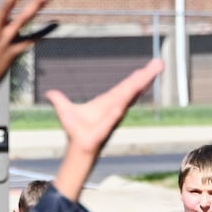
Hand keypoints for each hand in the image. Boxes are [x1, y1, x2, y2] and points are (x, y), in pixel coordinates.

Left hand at [48, 58, 163, 200]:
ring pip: (128, 98)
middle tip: (160, 63)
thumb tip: (51, 93)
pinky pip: (114, 115)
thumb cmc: (76, 131)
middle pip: (133, 88)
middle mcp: (115, 107)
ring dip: (140, 86)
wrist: (77, 148)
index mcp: (108, 101)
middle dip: (147, 75)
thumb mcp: (65, 110)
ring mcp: (113, 116)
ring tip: (152, 74)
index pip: (126, 85)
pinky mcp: (105, 127)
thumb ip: (60, 100)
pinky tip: (128, 98)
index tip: (151, 65)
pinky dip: (119, 108)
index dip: (139, 75)